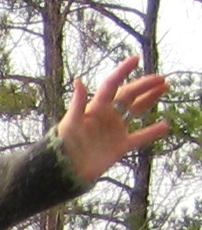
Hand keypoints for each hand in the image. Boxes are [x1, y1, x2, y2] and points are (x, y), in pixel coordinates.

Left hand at [53, 56, 170, 184]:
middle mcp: (107, 116)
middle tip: (161, 78)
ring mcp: (115, 130)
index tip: (135, 59)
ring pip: (136, 110)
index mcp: (95, 107)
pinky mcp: (120, 146)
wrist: (66, 171)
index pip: (112, 84)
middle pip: (128, 95)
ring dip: (149, 99)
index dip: (122, 71)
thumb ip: (77, 103)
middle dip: (144, 85)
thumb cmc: (64, 145)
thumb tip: (78, 80)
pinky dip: (152, 132)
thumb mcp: (70, 122)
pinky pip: (140, 137)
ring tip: (164, 88)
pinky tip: (165, 126)